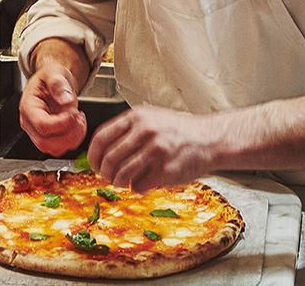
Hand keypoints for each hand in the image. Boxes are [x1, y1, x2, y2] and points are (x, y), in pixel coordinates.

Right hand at [19, 65, 87, 155]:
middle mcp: (30, 123)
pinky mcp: (48, 138)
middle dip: (67, 133)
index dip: (61, 122)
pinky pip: (60, 148)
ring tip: (79, 120)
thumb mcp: (54, 72)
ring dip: (72, 138)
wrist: (54, 82)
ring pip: (53, 148)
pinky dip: (73, 141)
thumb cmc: (51, 77)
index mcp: (28, 107)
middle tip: (78, 117)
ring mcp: (37, 133)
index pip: (42, 124)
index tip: (73, 112)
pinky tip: (77, 125)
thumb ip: (58, 83)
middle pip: (45, 142)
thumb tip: (65, 99)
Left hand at [88, 105, 215, 192]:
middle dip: (104, 173)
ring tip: (125, 181)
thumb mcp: (151, 118)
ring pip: (121, 175)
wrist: (210, 139)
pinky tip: (146, 181)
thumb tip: (100, 153)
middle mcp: (144, 132)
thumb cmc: (179, 131)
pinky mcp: (165, 170)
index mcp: (137, 117)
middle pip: (109, 159)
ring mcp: (155, 151)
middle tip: (107, 177)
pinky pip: (139, 185)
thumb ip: (127, 131)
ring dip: (119, 182)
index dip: (93, 155)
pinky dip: (138, 187)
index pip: (101, 138)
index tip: (94, 164)